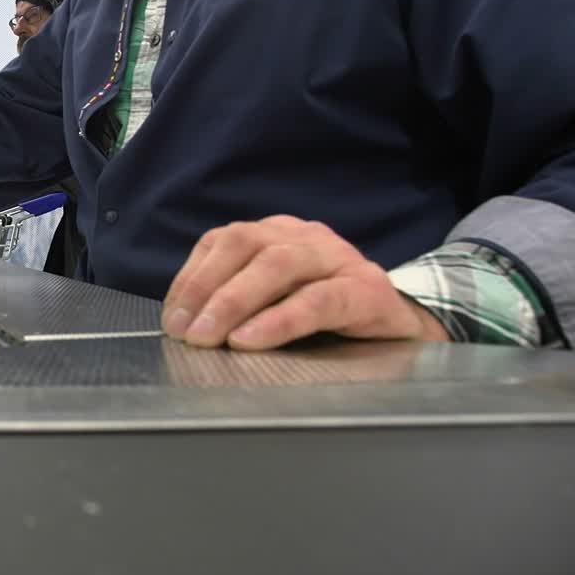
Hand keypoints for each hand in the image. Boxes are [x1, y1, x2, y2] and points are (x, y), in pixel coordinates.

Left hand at [161, 215, 449, 350]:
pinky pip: (319, 300)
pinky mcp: (368, 289)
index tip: (172, 319)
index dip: (191, 278)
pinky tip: (252, 340)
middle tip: (185, 332)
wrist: (403, 329)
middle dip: (207, 289)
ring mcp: (339, 258)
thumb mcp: (275, 302)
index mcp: (277, 234)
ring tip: (211, 337)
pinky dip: (280, 320)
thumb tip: (183, 327)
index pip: (221, 242)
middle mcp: (305, 237)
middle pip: (245, 246)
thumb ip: (237, 303)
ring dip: (235, 302)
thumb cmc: (327, 318)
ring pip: (279, 265)